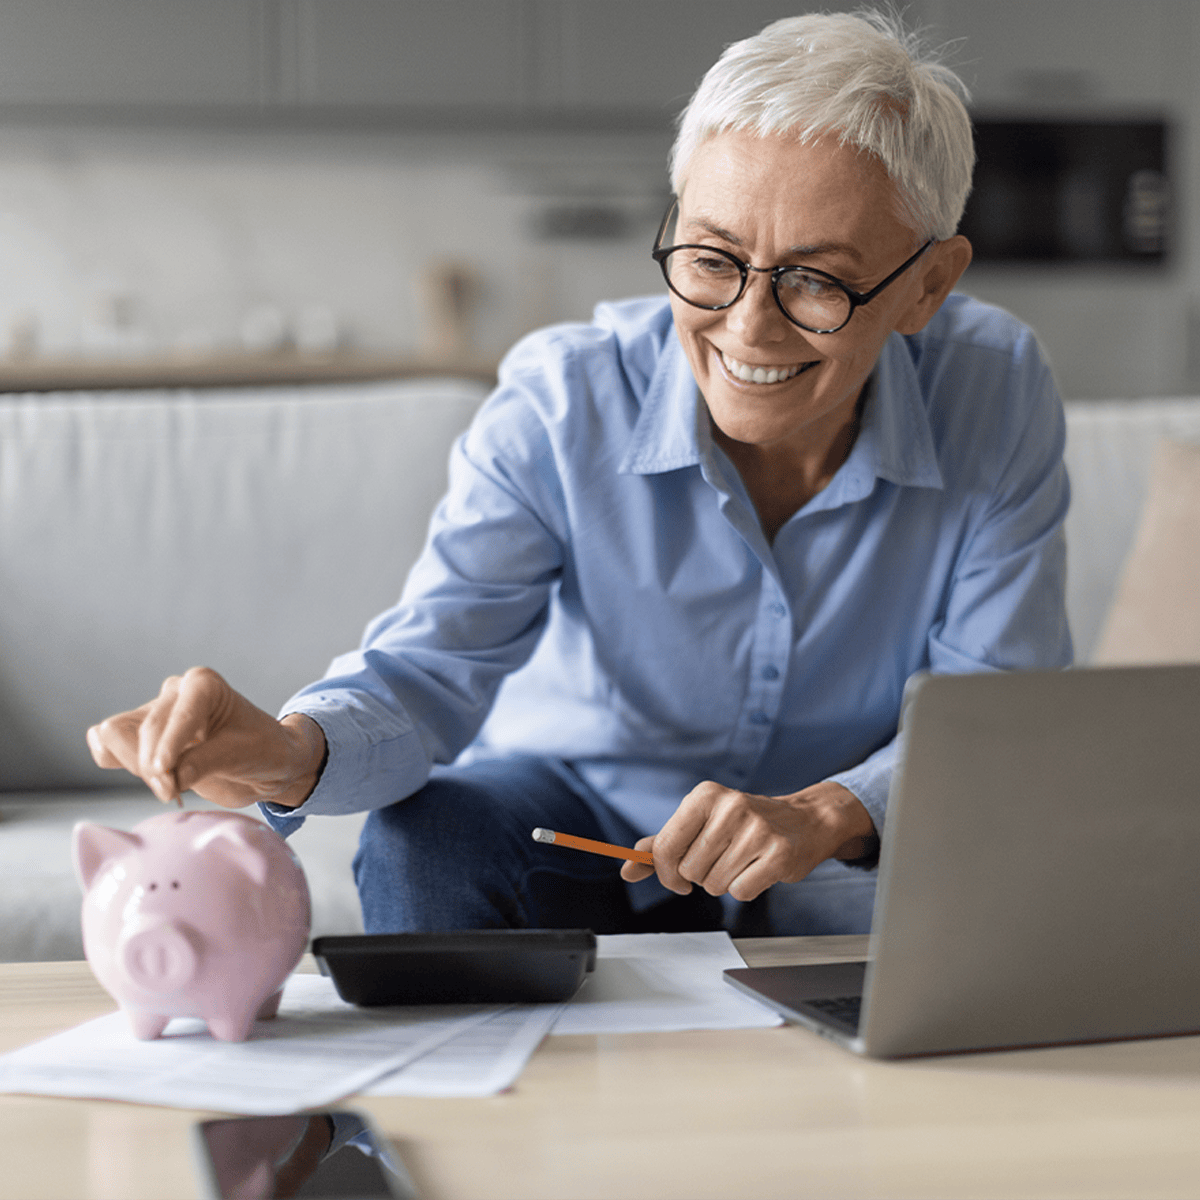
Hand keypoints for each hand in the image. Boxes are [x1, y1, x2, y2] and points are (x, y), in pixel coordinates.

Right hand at [86, 666, 325, 808]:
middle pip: (137, 728)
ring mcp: (156, 712)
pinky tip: (152, 776)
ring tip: (169, 784)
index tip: (168, 777)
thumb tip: (166, 776)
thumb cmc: (263, 751)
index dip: (168, 747)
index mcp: (203, 684)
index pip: (172, 715)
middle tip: (173, 791)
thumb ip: (202, 764)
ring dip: (135, 766)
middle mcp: (175, 691)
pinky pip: (108, 745)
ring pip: (116, 735)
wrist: (267, 764)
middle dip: (151, 766)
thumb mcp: (242, 756)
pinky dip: (120, 763)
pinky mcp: (144, 736)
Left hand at [619, 780, 875, 901]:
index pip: (665, 846)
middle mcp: (730, 807)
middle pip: (689, 869)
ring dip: (723, 882)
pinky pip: (740, 892)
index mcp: (705, 796)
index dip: (664, 872)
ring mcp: (757, 830)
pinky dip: (745, 889)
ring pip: (713, 883)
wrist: (805, 820)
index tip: (675, 879)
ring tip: (741, 862)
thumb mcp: (701, 823)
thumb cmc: (746, 824)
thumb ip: (662, 845)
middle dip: (700, 876)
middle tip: (720, 861)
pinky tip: (758, 870)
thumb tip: (627, 868)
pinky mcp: (778, 854)